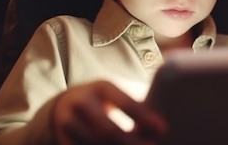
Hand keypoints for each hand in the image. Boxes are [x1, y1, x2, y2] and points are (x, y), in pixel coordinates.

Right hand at [52, 80, 166, 144]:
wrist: (65, 104)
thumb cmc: (104, 100)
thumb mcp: (116, 95)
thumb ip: (136, 106)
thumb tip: (164, 122)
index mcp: (101, 87)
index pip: (126, 103)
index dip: (145, 117)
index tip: (164, 129)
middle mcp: (81, 103)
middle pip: (107, 129)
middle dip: (131, 142)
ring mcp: (68, 122)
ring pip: (93, 144)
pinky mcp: (62, 139)